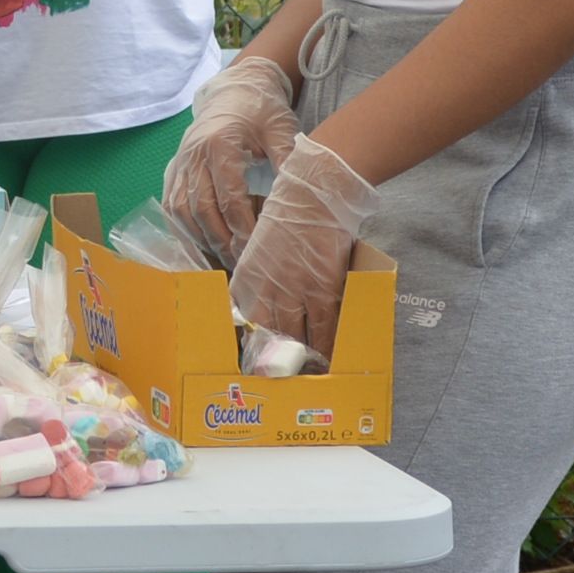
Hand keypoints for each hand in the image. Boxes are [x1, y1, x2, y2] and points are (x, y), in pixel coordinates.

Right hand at [164, 47, 302, 259]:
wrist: (235, 89)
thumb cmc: (261, 110)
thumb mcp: (281, 130)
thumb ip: (288, 161)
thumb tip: (299, 197)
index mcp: (220, 144)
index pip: (230, 197)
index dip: (243, 227)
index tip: (257, 248)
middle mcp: (194, 154)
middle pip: (203, 209)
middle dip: (222, 239)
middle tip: (240, 262)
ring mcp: (180, 162)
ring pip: (182, 210)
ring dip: (201, 237)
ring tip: (222, 257)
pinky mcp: (174, 168)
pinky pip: (171, 204)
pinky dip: (182, 227)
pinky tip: (199, 242)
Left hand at [228, 136, 378, 356]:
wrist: (312, 194)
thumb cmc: (288, 215)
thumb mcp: (260, 248)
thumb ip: (259, 278)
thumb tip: (267, 302)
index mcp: (245, 279)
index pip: (244, 324)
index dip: (251, 346)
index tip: (256, 362)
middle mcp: (264, 290)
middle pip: (268, 339)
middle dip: (275, 362)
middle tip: (282, 378)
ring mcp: (293, 292)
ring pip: (296, 339)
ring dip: (303, 359)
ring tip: (309, 373)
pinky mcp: (321, 290)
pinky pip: (323, 328)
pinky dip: (326, 346)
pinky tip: (329, 358)